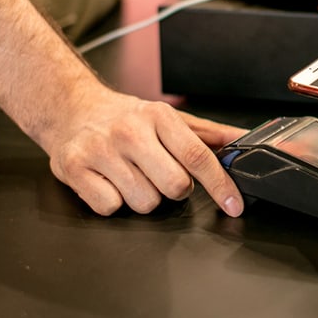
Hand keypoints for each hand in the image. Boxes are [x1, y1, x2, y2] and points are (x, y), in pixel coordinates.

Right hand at [44, 89, 245, 215]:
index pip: (197, 156)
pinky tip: (110, 182)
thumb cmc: (126, 119)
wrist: (72, 109)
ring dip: (144, 197)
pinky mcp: (75, 169)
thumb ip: (210, 134)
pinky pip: (111, 208)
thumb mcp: (170, 118)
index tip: (234, 205)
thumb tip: (246, 140)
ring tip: (133, 176)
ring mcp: (100, 150)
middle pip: (174, 186)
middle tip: (162, 175)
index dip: (220, 185)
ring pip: (144, 202)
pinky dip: (114, 202)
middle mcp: (129, 131)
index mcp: (159, 116)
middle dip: (176, 190)